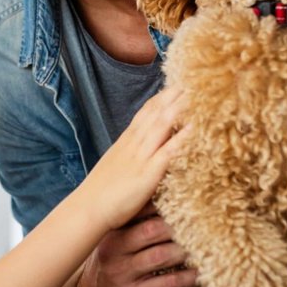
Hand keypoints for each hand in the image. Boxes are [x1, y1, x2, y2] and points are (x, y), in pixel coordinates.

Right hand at [56, 209, 198, 286]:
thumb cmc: (114, 262)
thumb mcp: (116, 239)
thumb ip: (137, 221)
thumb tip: (171, 196)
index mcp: (112, 231)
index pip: (139, 210)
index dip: (165, 205)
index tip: (187, 202)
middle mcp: (113, 251)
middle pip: (151, 231)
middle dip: (178, 227)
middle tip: (200, 225)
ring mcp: (122, 275)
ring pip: (161, 256)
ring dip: (185, 251)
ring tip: (203, 247)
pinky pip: (168, 283)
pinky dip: (188, 277)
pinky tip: (198, 273)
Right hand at [81, 86, 187, 230]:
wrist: (87, 208)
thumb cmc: (100, 194)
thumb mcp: (114, 167)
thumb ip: (128, 157)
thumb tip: (137, 156)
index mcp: (125, 142)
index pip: (145, 113)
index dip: (160, 98)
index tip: (175, 85)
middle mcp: (133, 143)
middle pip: (157, 111)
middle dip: (174, 94)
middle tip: (193, 78)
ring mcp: (141, 156)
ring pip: (163, 123)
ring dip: (181, 106)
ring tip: (198, 91)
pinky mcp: (149, 172)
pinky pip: (170, 150)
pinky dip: (184, 136)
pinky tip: (197, 126)